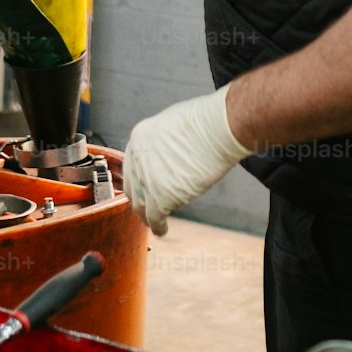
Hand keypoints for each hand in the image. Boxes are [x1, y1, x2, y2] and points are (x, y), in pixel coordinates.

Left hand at [122, 86, 251, 235]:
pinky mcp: (161, 195)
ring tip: (155, 223)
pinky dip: (158, 226)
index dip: (139, 180)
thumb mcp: (173, 124)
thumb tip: (168, 155)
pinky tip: (162, 230)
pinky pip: (155, 217)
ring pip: (141, 205)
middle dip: (140, 199)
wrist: (218, 128)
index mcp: (139, 138)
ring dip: (147, 216)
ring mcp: (147, 178)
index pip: (132, 166)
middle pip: (133, 187)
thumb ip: (163, 143)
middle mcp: (138, 158)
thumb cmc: (206, 121)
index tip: (145, 188)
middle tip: (148, 207)